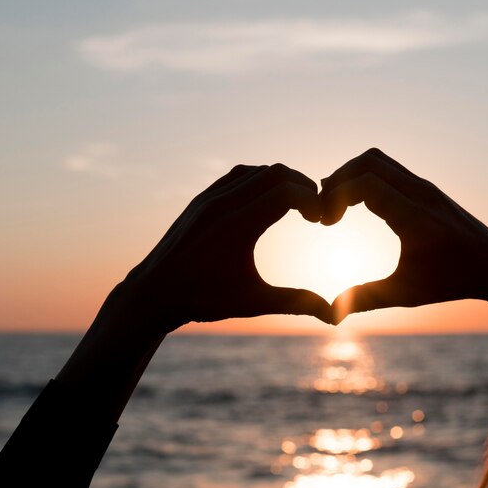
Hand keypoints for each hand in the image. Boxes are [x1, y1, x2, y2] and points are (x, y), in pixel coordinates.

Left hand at [120, 163, 332, 335]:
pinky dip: (260, 180)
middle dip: (303, 186)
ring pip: (257, 171)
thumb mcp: (252, 303)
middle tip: (315, 211)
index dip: (313, 200)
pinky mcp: (201, 199)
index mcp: (236, 227)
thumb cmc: (202, 300)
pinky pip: (238, 176)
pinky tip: (269, 201)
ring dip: (282, 181)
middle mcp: (221, 204)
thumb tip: (333, 316)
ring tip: (297, 205)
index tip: (322, 221)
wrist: (153, 293)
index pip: (285, 192)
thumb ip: (295, 302)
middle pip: (275, 173)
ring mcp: (208, 198)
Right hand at [320, 148, 487, 321]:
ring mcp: (424, 187)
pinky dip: (365, 177)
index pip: (366, 184)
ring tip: (335, 204)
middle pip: (367, 163)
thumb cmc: (453, 281)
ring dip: (350, 175)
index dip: (336, 196)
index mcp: (415, 218)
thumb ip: (367, 297)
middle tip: (324, 211)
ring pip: (377, 160)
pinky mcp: (425, 187)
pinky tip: (356, 202)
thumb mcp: (407, 294)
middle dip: (337, 180)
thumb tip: (332, 312)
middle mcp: (421, 193)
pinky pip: (388, 168)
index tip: (326, 223)